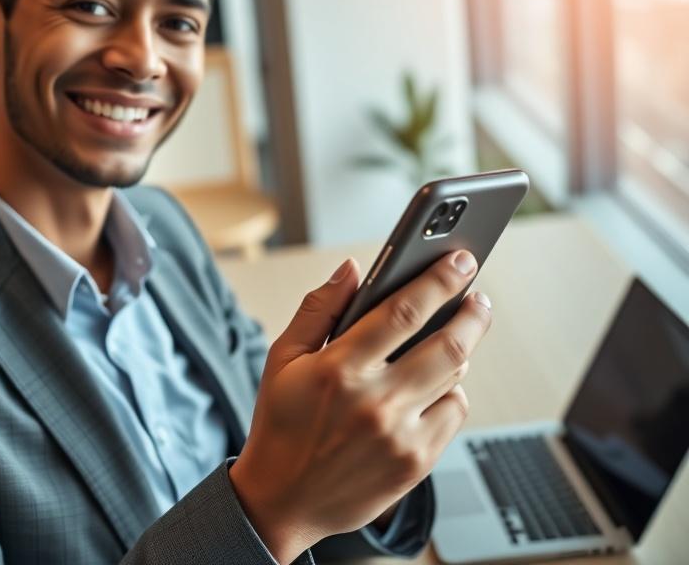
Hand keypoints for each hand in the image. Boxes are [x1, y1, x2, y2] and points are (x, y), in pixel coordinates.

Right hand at [229, 251, 490, 563]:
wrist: (281, 499)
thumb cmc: (281, 423)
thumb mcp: (283, 359)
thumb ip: (319, 308)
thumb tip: (352, 269)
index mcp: (338, 368)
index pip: (403, 311)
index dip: (439, 280)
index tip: (460, 260)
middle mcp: (374, 401)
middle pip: (448, 344)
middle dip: (473, 312)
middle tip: (479, 297)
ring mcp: (400, 435)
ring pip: (455, 377)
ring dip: (463, 349)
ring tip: (457, 335)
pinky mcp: (416, 462)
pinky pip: (454, 413)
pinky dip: (451, 391)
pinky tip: (436, 385)